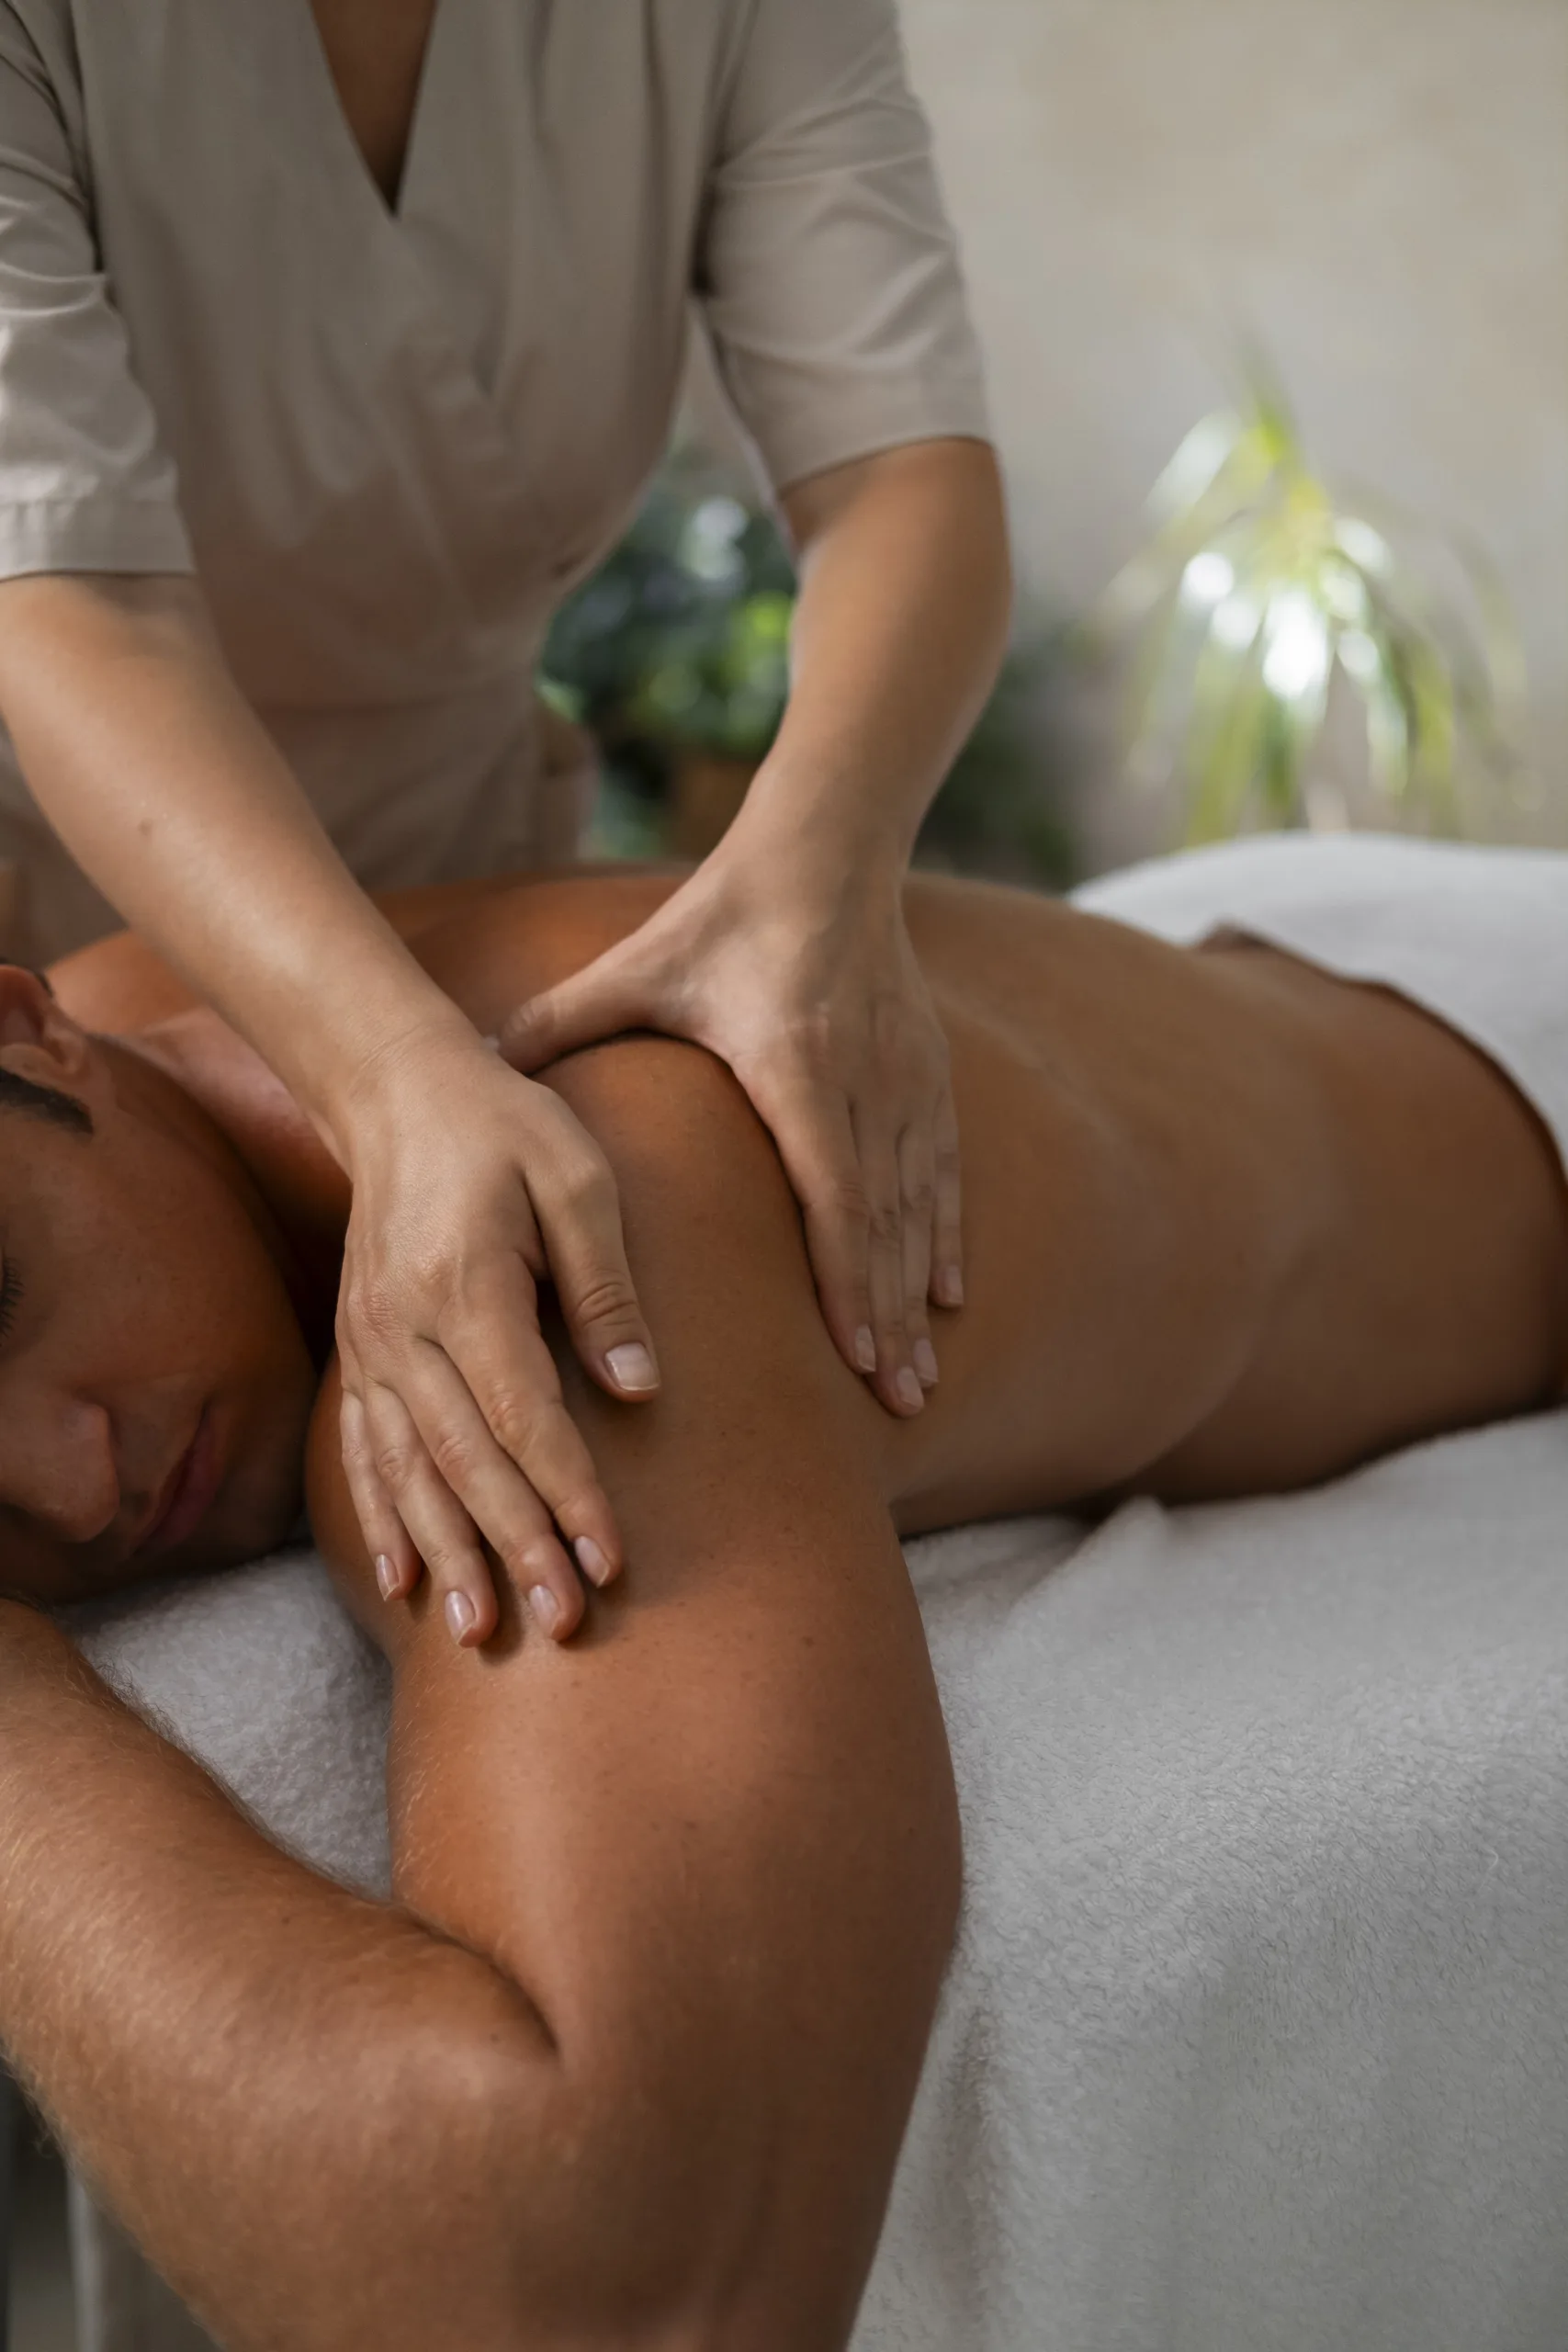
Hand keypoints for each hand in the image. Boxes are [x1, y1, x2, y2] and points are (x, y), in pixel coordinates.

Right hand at [334, 1020, 660, 1647]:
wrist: (399, 1095)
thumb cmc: (509, 1130)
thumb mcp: (579, 1178)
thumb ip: (604, 1282)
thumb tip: (639, 1384)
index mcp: (466, 1285)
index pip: (523, 1414)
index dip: (568, 1491)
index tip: (610, 1557)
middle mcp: (403, 1330)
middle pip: (463, 1460)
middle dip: (516, 1547)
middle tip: (564, 1620)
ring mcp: (370, 1348)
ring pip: (407, 1473)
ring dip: (448, 1556)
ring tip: (485, 1631)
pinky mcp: (358, 1355)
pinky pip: (365, 1456)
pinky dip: (384, 1524)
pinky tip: (406, 1585)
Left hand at [498, 846, 961, 1414]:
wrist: (824, 855)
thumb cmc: (719, 920)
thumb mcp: (637, 969)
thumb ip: (559, 1020)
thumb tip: (475, 1064)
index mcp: (794, 1067)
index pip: (831, 1192)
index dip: (846, 1279)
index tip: (853, 1356)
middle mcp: (863, 1083)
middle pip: (882, 1224)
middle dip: (887, 1321)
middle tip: (896, 1404)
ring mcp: (903, 1081)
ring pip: (916, 1209)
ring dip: (915, 1296)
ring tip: (916, 1378)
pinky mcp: (927, 1073)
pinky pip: (942, 1172)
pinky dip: (942, 1237)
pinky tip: (945, 1296)